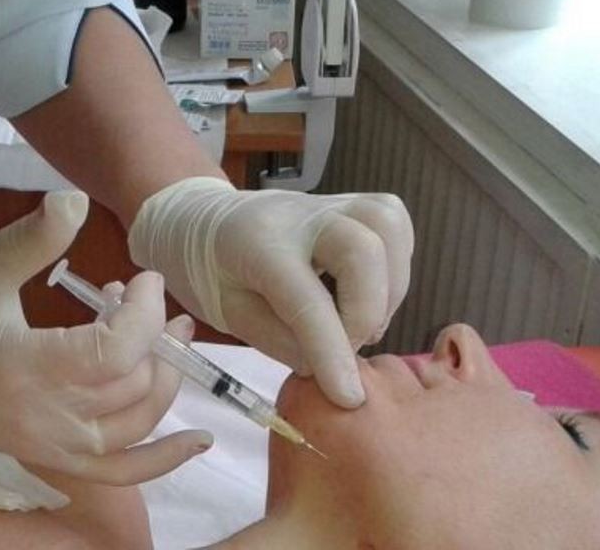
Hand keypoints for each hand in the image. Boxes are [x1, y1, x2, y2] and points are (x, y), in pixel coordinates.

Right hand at [0, 191, 211, 484]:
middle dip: (158, 336)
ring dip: (166, 379)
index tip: (145, 278)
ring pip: (138, 423)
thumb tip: (75, 200)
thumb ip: (33, 237)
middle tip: (152, 299)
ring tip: (171, 337)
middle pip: (135, 385)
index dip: (145, 312)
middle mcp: (48, 417)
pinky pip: (121, 472)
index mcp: (29, 366)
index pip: (115, 351)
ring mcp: (55, 445)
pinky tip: (198, 440)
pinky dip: (163, 459)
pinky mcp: (57, 459)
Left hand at [127, 178, 414, 407]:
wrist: (204, 219)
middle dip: (366, 312)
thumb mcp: (228, 314)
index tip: (349, 397)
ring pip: (388, 226)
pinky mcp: (354, 201)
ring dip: (389, 287)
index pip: (306, 299)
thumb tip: (326, 367)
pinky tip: (371, 292)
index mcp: (257, 244)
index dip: (332, 352)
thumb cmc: (212, 271)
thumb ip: (277, 339)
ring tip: (362, 321)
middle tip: (347, 346)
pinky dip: (395, 264)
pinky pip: (394, 224)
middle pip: (363, 248)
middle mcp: (300, 215)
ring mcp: (331, 202)